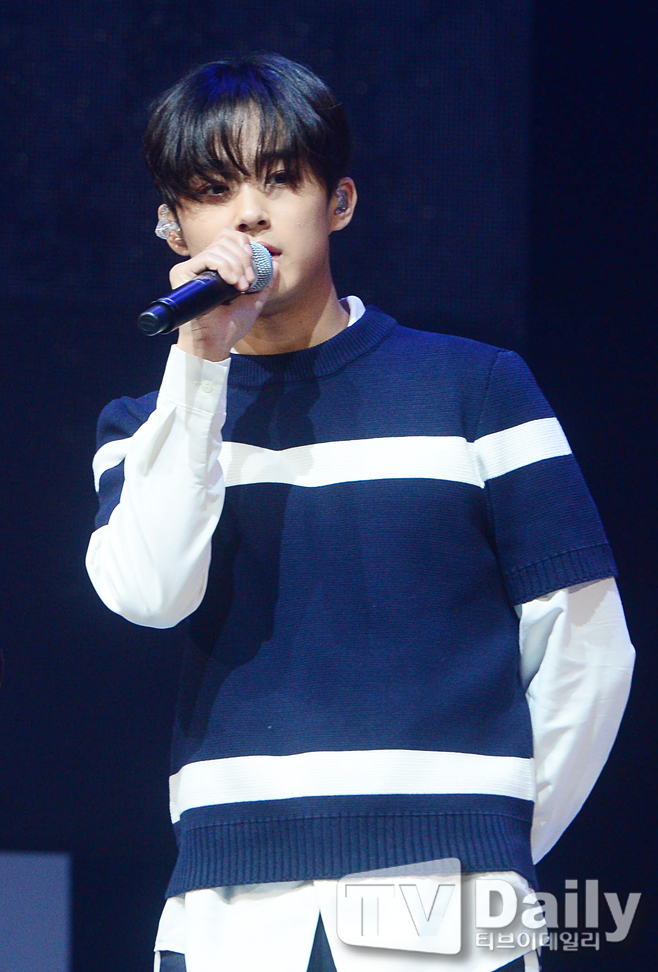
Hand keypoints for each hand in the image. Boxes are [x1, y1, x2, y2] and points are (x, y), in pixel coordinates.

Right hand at [172, 229, 276, 360]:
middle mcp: (202, 264)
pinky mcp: (182, 272)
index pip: (228, 237)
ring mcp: (192, 268)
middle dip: (244, 258)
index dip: (244, 244)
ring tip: (241, 287)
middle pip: (225, 238)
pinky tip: (232, 283)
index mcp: (216, 267)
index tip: (254, 266)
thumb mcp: (253, 301)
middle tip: (249, 282)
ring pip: (218, 248)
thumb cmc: (229, 327)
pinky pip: (208, 257)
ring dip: (237, 265)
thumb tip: (275, 264)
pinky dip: (225, 267)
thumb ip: (264, 283)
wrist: (215, 343)